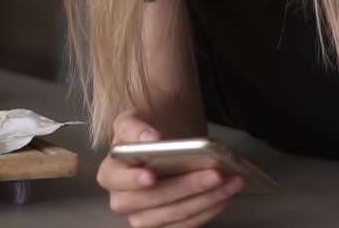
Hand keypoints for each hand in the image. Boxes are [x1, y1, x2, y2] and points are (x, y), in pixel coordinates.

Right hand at [97, 111, 244, 227]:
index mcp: (111, 173)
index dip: (132, 180)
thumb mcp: (133, 121)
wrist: (162, 147)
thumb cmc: (146, 137)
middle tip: (213, 173)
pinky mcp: (165, 226)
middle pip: (152, 200)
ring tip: (227, 182)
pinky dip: (208, 210)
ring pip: (174, 215)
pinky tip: (223, 195)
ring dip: (205, 200)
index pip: (115, 180)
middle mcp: (124, 200)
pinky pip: (187, 225)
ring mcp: (144, 217)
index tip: (151, 175)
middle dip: (186, 187)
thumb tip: (150, 139)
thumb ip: (135, 127)